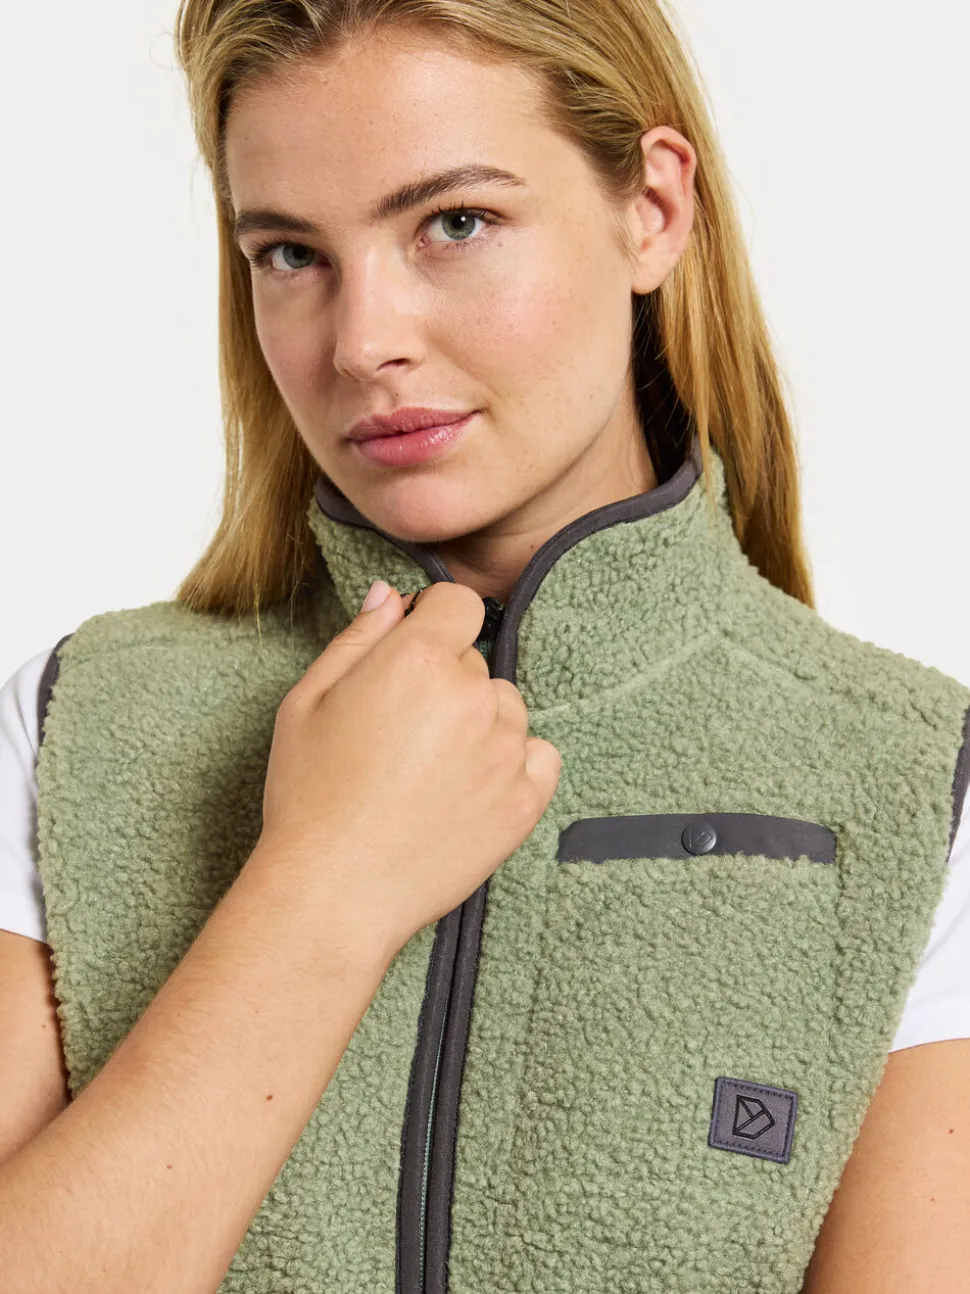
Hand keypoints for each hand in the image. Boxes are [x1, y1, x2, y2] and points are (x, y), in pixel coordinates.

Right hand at [258, 580, 560, 953]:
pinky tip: (470, 787)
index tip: (412, 650)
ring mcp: (505, 749)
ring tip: (430, 770)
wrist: (334, 890)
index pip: (459, 603)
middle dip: (445, 680)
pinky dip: (514, 763)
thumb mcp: (308, 700)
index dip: (433, 620)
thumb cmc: (309, 795)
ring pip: (506, 708)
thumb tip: (390, 596)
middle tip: (402, 731)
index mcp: (418, 660)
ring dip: (479, 723)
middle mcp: (472, 696)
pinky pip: (540, 756)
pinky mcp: (526, 800)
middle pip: (476, 661)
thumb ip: (358, 639)